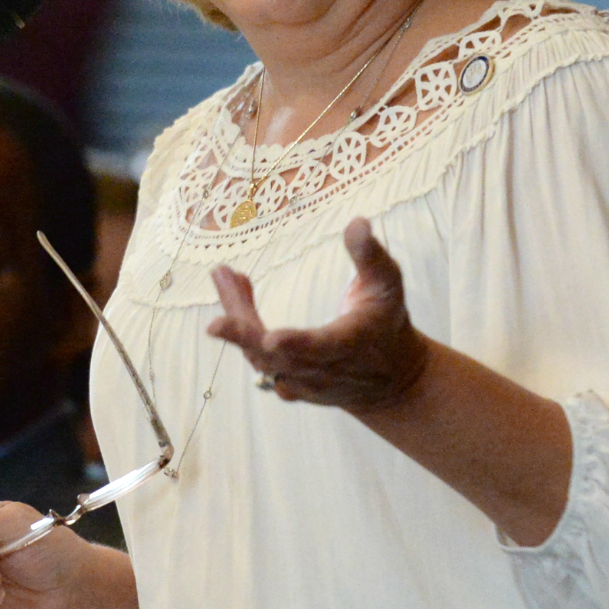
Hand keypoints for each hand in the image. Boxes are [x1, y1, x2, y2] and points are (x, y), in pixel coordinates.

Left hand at [207, 216, 432, 412]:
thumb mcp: (388, 285)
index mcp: (349, 345)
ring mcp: (303, 383)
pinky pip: (258, 362)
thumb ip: (370, 255)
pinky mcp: (288, 386)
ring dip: (238, 319)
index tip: (271, 338)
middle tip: (217, 311)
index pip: (321, 348)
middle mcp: (322, 370)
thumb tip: (356, 222)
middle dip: (243, 333)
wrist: (391, 380)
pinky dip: (241, 333)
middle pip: (275, 357)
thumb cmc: (387, 323)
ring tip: (225, 277)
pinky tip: (234, 295)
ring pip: (260, 359)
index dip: (296, 344)